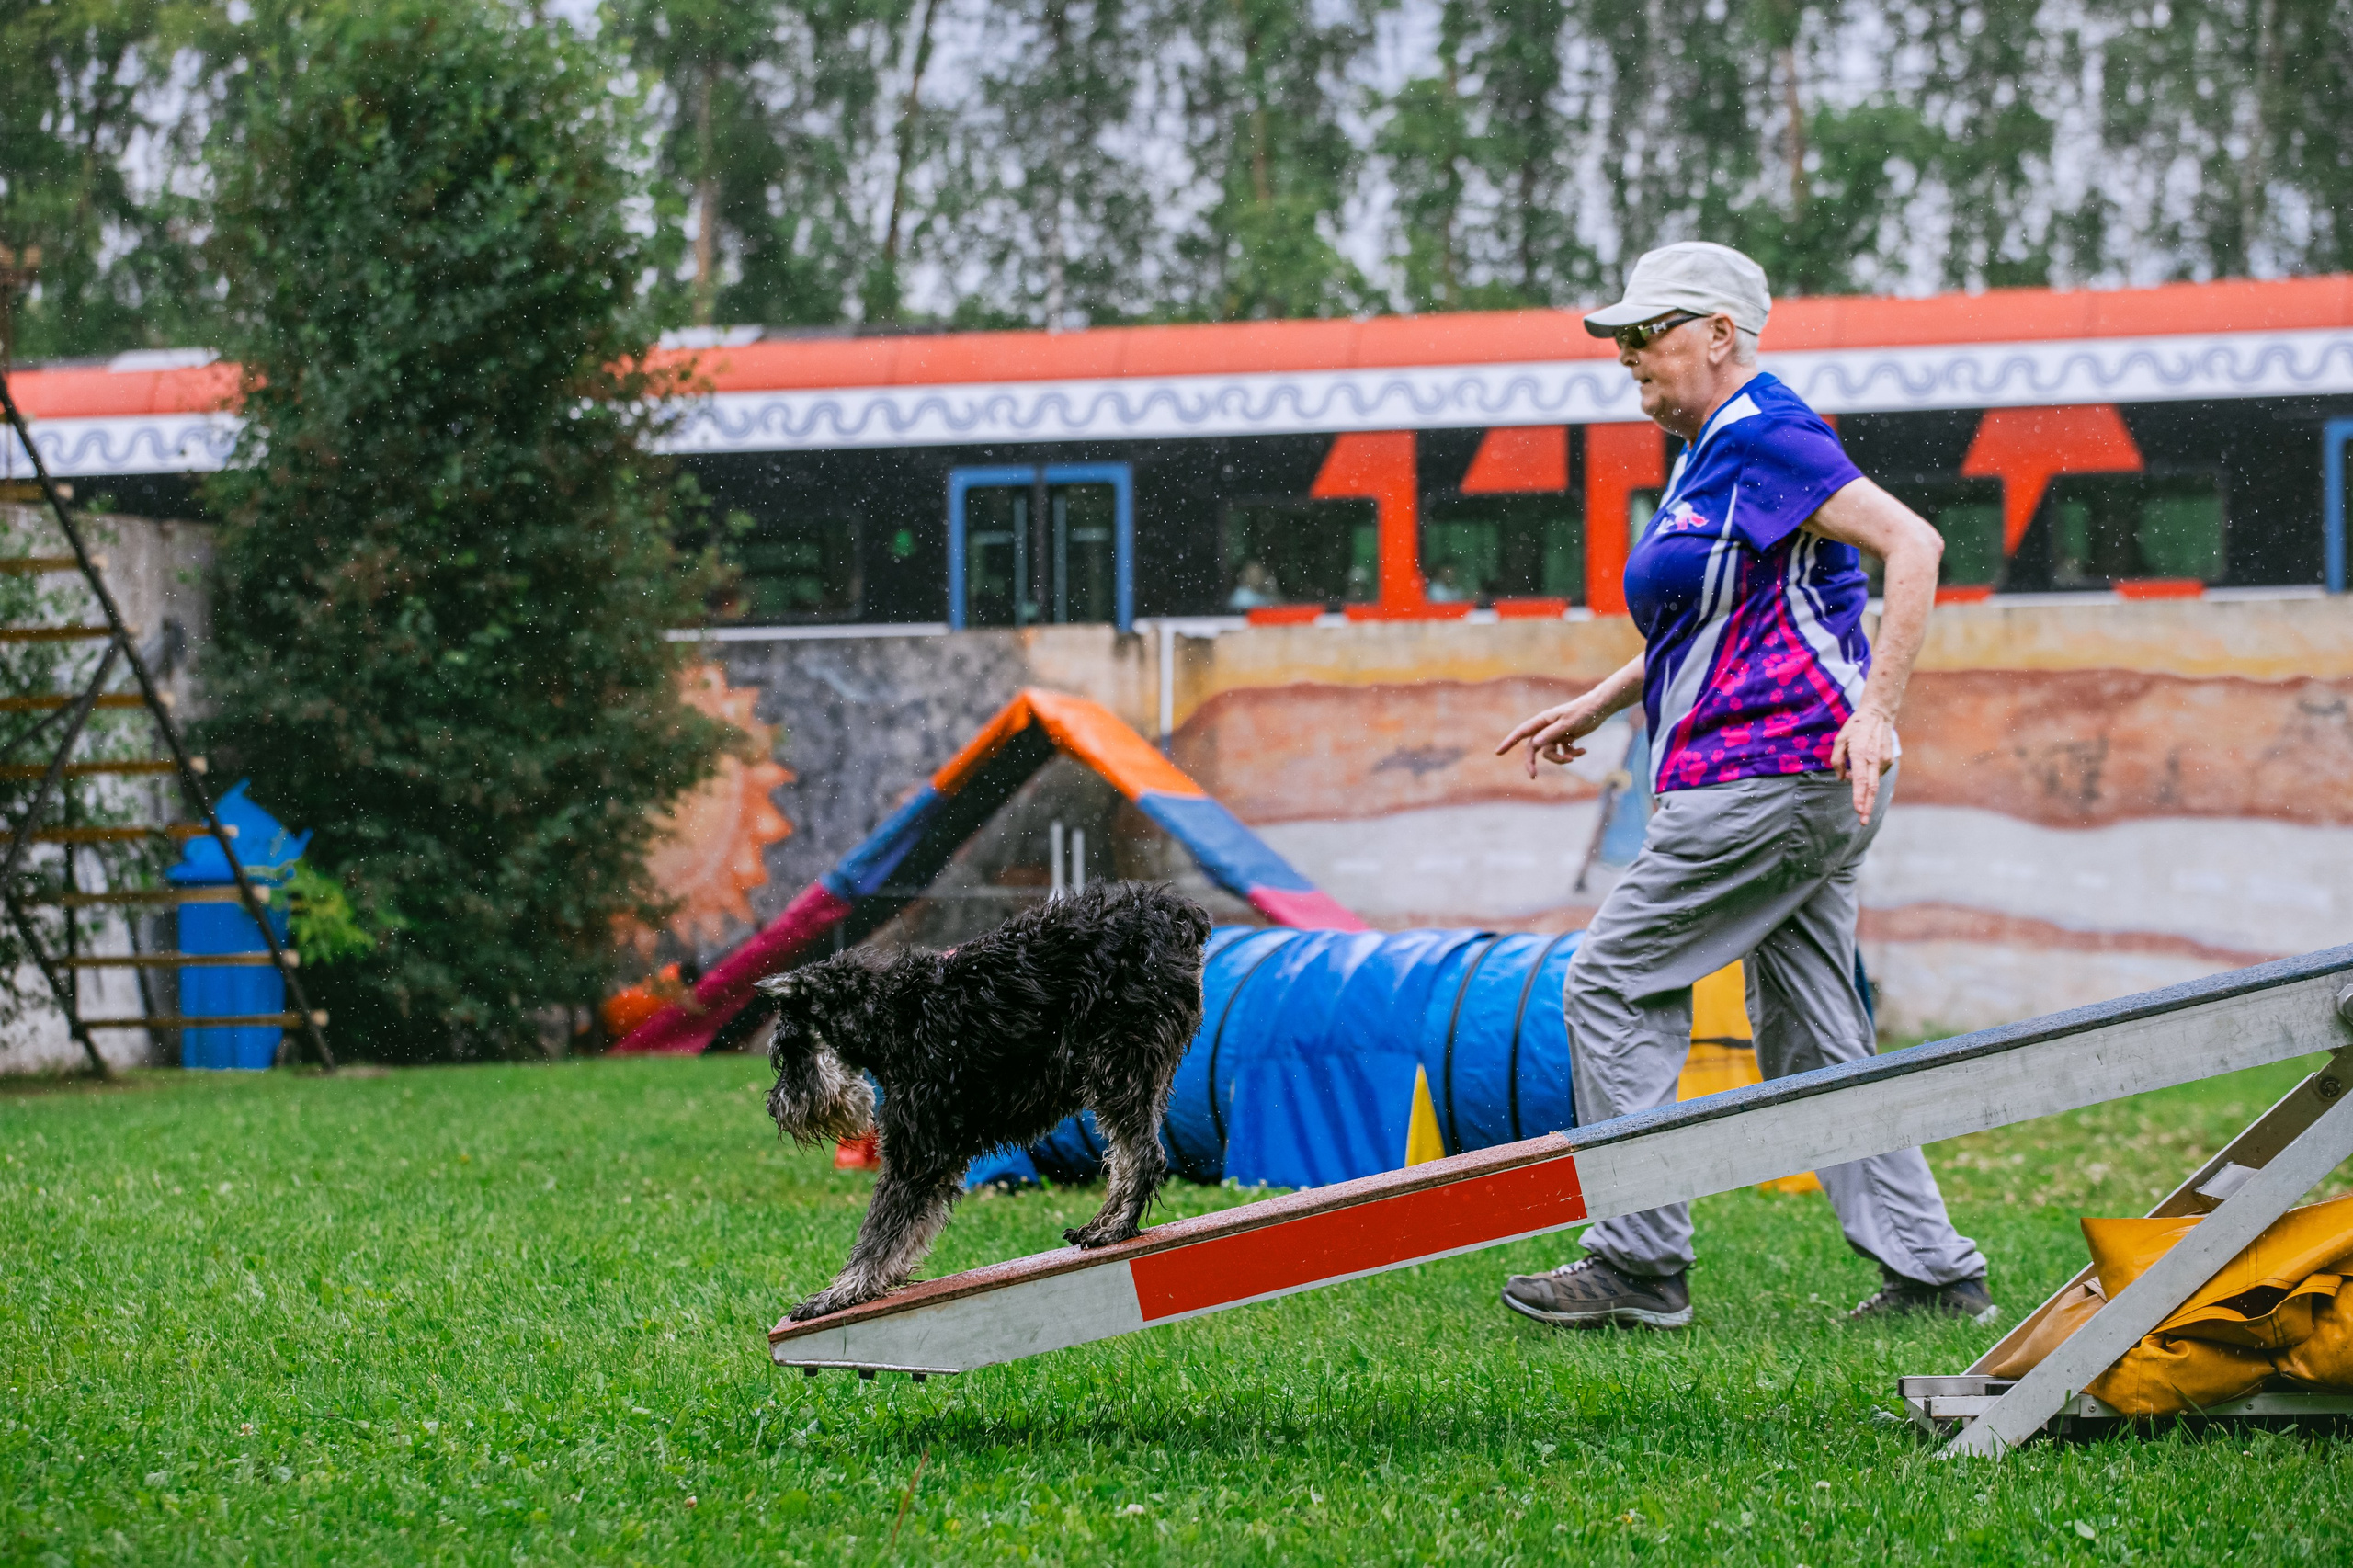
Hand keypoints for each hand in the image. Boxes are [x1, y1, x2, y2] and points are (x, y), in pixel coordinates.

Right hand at [1496, 697, 1608, 779]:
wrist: (1599, 709)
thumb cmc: (1582, 712)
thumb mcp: (1567, 724)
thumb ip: (1551, 734)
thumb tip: (1534, 744)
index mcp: (1542, 721)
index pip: (1521, 733)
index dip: (1509, 742)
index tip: (1498, 752)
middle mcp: (1546, 728)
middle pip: (1533, 748)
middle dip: (1533, 762)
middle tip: (1533, 776)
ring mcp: (1556, 734)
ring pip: (1550, 753)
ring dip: (1561, 758)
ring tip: (1574, 756)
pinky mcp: (1566, 738)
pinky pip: (1563, 751)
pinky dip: (1572, 753)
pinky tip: (1583, 750)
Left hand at [1829, 703, 1897, 821]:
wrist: (1878, 715)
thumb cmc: (1855, 728)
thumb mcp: (1839, 740)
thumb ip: (1837, 760)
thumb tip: (1842, 779)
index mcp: (1860, 753)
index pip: (1860, 780)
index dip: (1859, 796)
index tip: (1858, 810)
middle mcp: (1874, 758)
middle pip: (1871, 787)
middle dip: (1867, 806)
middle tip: (1863, 822)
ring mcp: (1884, 760)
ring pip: (1875, 783)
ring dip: (1867, 794)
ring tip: (1859, 799)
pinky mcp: (1889, 760)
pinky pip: (1877, 774)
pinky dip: (1869, 779)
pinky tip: (1863, 771)